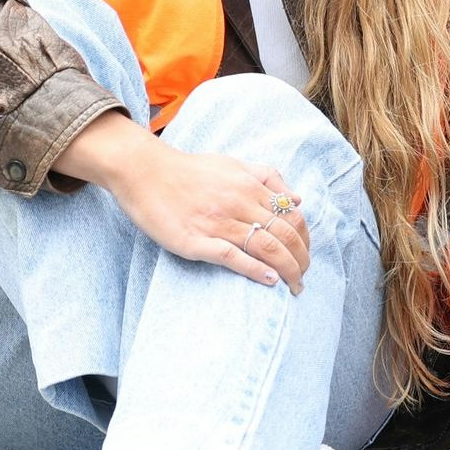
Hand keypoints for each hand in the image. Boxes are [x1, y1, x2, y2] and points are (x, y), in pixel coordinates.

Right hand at [60, 115, 313, 289]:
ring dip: (287, 270)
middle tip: (304, 277)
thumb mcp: (233, 164)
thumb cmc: (189, 170)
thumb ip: (267, 178)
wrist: (144, 171)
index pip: (291, 216)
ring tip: (294, 285)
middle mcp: (238, 204)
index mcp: (249, 186)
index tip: (306, 255)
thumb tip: (297, 199)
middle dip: (301, 259)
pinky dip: (255, 270)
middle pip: (284, 235)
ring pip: (265, 247)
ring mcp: (217, 223)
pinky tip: (270, 280)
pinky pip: (232, 256)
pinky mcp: (195, 241)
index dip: (305, 239)